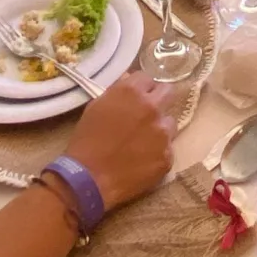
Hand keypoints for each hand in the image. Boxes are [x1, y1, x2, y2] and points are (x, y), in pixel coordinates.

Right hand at [62, 74, 181, 209]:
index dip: (141, 88)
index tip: (136, 97)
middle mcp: (152, 108)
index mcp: (132, 92)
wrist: (89, 178)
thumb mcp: (96, 107)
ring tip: (143, 142)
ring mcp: (163, 133)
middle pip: (168, 92)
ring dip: (160, 128)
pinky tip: (143, 160)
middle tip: (147, 113)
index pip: (147, 78)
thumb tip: (129, 82)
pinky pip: (167, 148)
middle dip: (159, 99)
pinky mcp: (167, 156)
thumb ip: (117, 92)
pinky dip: (158, 152)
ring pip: (170, 123)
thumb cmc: (86, 141)